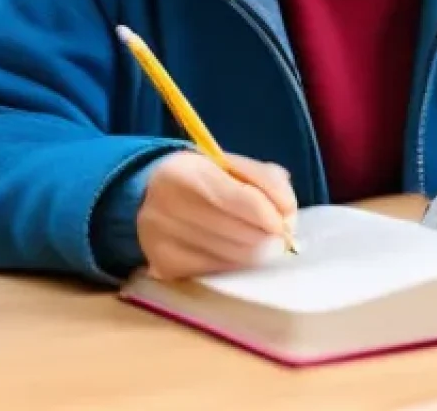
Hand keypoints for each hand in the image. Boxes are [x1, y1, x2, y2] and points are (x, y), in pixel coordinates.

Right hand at [137, 150, 297, 280]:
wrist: (148, 195)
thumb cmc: (201, 177)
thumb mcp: (230, 164)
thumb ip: (265, 179)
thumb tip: (288, 211)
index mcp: (189, 172)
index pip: (242, 199)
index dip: (271, 214)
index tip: (288, 221)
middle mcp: (169, 206)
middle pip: (238, 233)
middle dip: (268, 238)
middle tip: (281, 239)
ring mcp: (163, 239)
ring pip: (229, 257)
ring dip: (255, 254)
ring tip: (263, 246)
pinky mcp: (163, 266)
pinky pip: (215, 271)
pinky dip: (235, 264)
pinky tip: (237, 254)